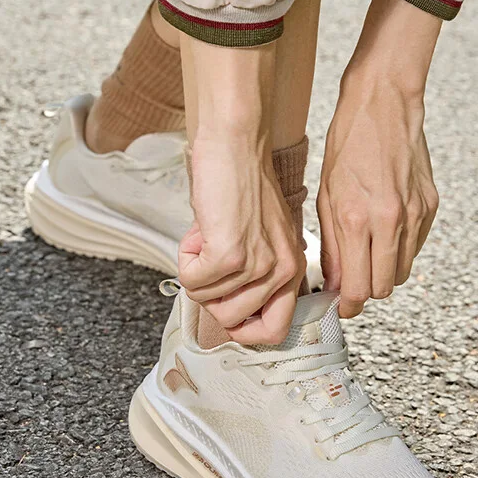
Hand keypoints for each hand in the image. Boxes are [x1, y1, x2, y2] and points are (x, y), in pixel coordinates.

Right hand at [178, 136, 305, 344]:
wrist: (235, 145)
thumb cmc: (242, 185)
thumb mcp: (263, 238)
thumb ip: (256, 274)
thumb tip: (229, 310)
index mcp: (292, 269)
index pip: (276, 331)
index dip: (245, 332)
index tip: (227, 316)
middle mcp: (281, 272)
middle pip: (231, 320)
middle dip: (209, 296)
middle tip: (209, 261)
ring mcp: (257, 266)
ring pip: (207, 301)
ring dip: (196, 272)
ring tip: (207, 237)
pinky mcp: (230, 256)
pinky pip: (192, 281)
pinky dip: (186, 260)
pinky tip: (199, 232)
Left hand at [316, 0, 441, 318]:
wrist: (383, 105)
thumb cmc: (347, 146)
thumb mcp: (326, 198)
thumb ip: (332, 246)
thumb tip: (336, 283)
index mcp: (357, 220)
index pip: (358, 288)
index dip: (349, 305)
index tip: (342, 305)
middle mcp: (390, 222)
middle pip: (383, 288)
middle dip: (366, 293)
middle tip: (352, 285)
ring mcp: (415, 215)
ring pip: (403, 273)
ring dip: (384, 273)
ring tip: (367, 256)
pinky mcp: (430, 207)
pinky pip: (415, 248)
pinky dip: (400, 251)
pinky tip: (384, 233)